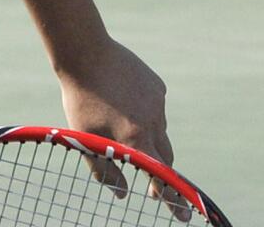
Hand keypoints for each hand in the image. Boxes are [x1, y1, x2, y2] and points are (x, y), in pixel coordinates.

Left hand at [58, 37, 186, 220]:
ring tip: (121, 123)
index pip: (162, 177)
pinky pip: (155, 106)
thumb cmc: (80, 98)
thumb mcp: (85, 137)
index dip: (173, 198)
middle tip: (153, 186)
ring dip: (147, 136)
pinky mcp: (157, 86)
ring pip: (159, 129)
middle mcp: (153, 122)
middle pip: (166, 157)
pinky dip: (144, 110)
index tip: (183, 216)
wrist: (85, 52)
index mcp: (135, 139)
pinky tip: (124, 99)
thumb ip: (104, 169)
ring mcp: (158, 102)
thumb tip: (122, 193)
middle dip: (161, 172)